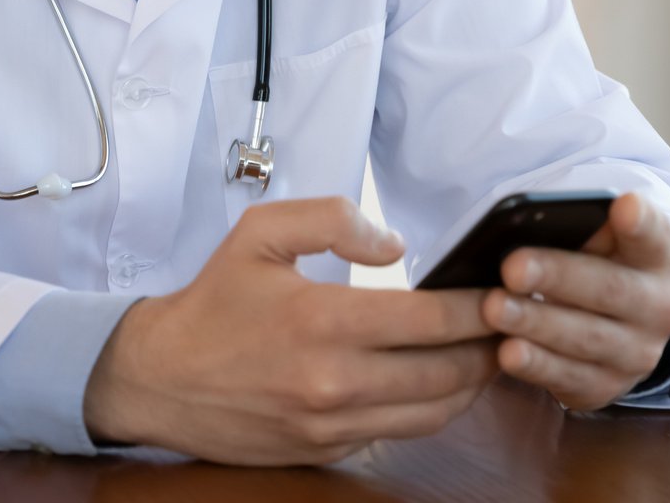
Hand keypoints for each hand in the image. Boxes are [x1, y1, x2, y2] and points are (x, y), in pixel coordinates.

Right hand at [83, 196, 499, 464]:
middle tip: (509, 322)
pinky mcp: (327, 450)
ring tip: (484, 353)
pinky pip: (400, 433)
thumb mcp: (260, 232)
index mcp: (323, 321)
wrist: (160, 378)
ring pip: (434, 413)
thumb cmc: (213, 301)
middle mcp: (334, 381)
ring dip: (470, 384)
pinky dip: (429, 410)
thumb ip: (332, 219)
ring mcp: (332, 424)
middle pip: (447, 374)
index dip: (478, 307)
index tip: (501, 291)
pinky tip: (436, 382)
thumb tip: (395, 244)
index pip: (431, 320)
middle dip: (489, 347)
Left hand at [482, 191, 669, 409]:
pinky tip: (508, 352)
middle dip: (558, 277)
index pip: (655, 234)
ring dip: (537, 322)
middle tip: (512, 267)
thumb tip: (530, 219)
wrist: (619, 329)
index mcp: (660, 256)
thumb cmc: (596, 265)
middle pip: (611, 289)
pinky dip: (537, 365)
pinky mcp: (609, 386)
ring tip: (495, 307)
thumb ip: (583, 227)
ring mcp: (639, 353)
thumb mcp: (601, 239)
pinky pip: (570, 377)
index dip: (641, 222)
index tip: (623, 206)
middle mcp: (660, 307)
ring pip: (587, 337)